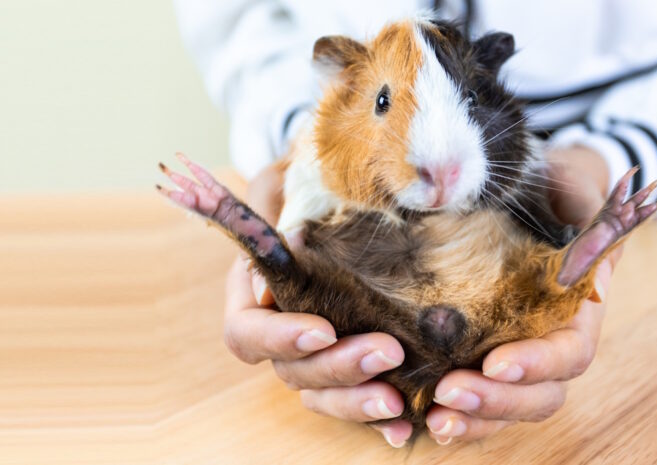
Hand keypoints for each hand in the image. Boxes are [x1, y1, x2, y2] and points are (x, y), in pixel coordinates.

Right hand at [222, 163, 412, 447]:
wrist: (349, 185)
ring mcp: (318, 353)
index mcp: (254, 295)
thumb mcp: (287, 179)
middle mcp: (283, 332)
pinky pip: (361, 398)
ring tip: (399, 403)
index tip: (323, 329)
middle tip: (387, 352)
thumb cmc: (308, 179)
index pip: (247, 333)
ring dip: (359, 402)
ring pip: (324, 395)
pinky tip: (409, 422)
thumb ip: (274, 209)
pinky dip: (382, 418)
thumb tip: (270, 273)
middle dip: (338, 368)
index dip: (280, 339)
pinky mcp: (355, 364)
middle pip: (294, 371)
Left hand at [427, 145, 619, 444]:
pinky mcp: (481, 359)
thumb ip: (579, 202)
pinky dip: (457, 416)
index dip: (537, 364)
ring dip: (474, 419)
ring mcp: (517, 356)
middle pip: (541, 394)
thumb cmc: (551, 188)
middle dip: (497, 401)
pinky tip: (425, 419)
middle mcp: (550, 343)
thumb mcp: (568, 184)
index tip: (496, 364)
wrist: (528, 195)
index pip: (569, 353)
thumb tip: (590, 250)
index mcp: (577, 311)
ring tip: (436, 418)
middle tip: (450, 392)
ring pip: (508, 408)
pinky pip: (477, 400)